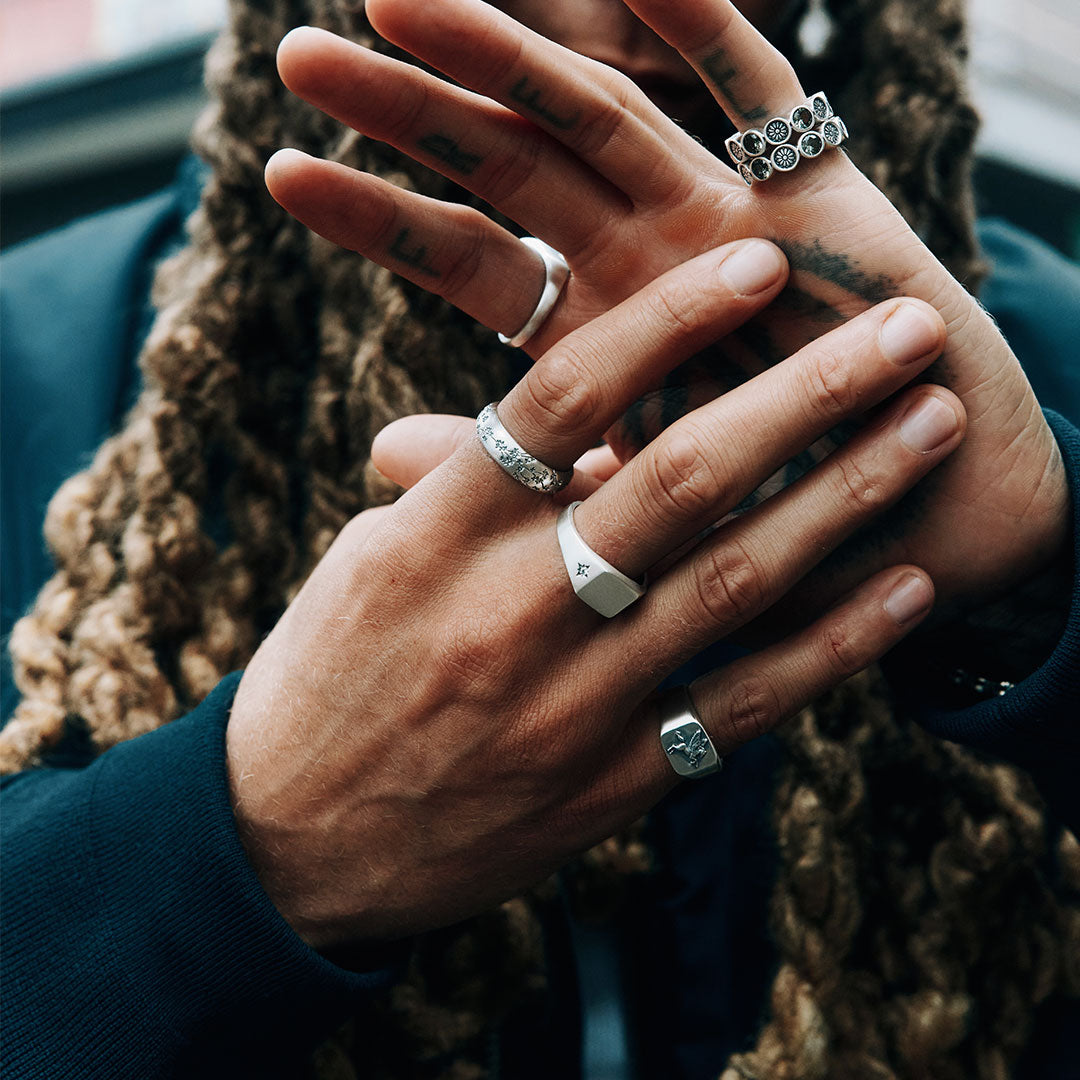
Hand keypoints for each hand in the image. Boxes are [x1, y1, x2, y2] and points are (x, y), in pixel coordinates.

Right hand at [226, 249, 961, 945]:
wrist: (295, 845)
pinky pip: (739, 705)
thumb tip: (585, 442)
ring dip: (848, 496)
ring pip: (734, 583)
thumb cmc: (327, 679)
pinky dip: (833, 645)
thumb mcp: (372, 562)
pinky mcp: (609, 783)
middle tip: (906, 329)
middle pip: (680, 478)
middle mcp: (509, 608)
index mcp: (434, 534)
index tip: (758, 264)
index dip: (668, 321)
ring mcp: (569, 703)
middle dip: (807, 394)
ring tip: (932, 427)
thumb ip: (470, 491)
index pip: (563, 399)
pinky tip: (906, 587)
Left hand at [265, 0, 1066, 630]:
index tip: (277, 175)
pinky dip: (706, 27)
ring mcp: (731, 224)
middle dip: (412, 108)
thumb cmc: (768, 525)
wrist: (918, 538)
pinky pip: (766, 99)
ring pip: (603, 119)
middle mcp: (650, 262)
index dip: (377, 215)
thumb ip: (505, 471)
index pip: (468, 258)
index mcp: (598, 331)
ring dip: (507, 50)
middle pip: (513, 168)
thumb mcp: (611, 502)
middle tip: (300, 53)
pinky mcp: (827, 206)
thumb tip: (373, 456)